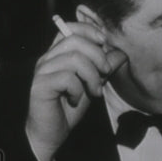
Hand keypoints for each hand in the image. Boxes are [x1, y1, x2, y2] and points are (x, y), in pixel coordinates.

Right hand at [26, 19, 126, 160]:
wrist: (52, 133)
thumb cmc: (71, 107)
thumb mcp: (93, 83)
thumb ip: (104, 67)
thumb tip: (121, 52)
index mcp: (58, 54)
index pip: (71, 28)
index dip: (90, 30)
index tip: (105, 43)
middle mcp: (47, 58)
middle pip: (75, 40)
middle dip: (98, 56)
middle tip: (105, 73)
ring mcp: (42, 71)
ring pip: (74, 58)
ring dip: (92, 76)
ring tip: (95, 92)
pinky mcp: (40, 85)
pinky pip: (67, 78)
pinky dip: (79, 90)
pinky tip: (77, 100)